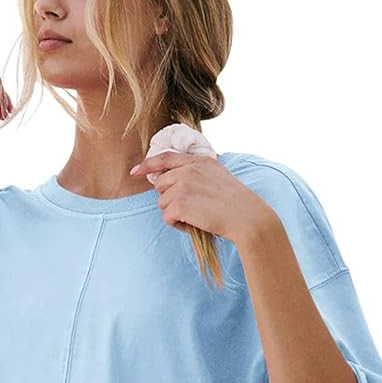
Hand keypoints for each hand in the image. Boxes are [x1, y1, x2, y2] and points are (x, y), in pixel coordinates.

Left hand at [130, 151, 271, 243]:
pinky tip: (194, 223)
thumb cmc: (235, 202)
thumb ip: (195, 173)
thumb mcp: (217, 176)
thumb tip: (172, 180)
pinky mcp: (179, 204)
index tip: (135, 171)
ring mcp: (182, 186)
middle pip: (160, 185)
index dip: (148, 164)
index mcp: (198, 161)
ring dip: (175, 213)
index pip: (166, 157)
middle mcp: (188, 170)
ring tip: (196, 215)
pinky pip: (167, 217)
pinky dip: (178, 224)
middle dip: (169, 198)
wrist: (246, 216)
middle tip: (190, 207)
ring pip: (162, 203)